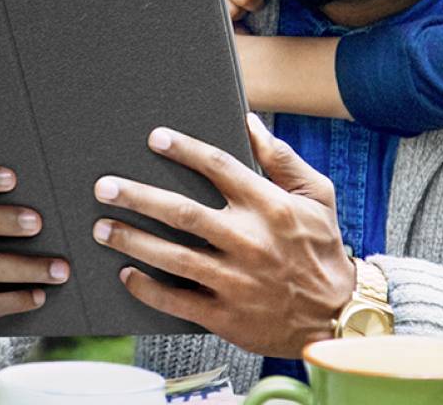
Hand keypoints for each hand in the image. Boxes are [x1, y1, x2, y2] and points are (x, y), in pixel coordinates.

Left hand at [92, 116, 356, 357]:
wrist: (341, 319)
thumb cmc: (324, 250)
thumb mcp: (318, 197)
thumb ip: (283, 159)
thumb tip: (249, 122)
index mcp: (268, 207)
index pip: (218, 167)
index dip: (183, 149)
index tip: (154, 138)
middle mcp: (249, 242)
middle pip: (182, 213)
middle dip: (137, 197)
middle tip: (104, 187)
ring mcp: (236, 282)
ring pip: (173, 257)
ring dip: (132, 240)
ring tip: (101, 227)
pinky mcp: (229, 317)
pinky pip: (179, 301)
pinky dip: (149, 289)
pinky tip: (127, 274)